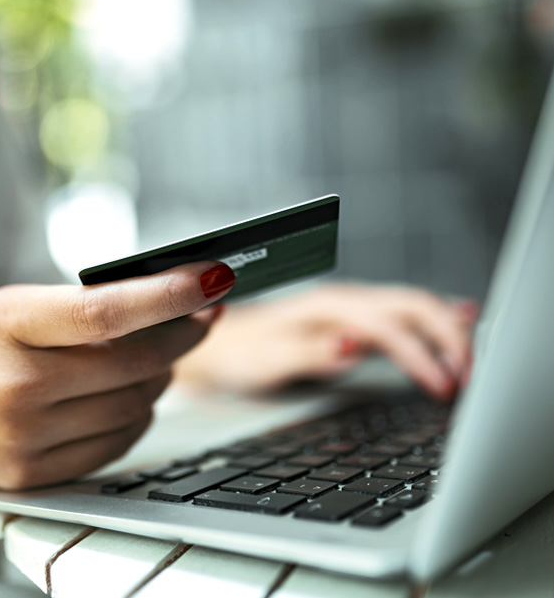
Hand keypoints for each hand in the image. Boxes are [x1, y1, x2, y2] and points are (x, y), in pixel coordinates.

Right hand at [0, 262, 234, 492]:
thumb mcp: (2, 309)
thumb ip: (73, 309)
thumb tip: (159, 303)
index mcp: (6, 327)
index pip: (106, 311)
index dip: (170, 294)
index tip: (214, 278)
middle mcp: (17, 387)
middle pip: (136, 364)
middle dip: (183, 335)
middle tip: (201, 314)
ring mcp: (25, 439)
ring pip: (137, 407)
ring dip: (161, 377)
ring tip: (157, 355)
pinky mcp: (32, 477)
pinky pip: (117, 446)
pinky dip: (136, 417)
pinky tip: (129, 396)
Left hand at [174, 283, 476, 399]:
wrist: (218, 345)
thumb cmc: (237, 353)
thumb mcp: (265, 360)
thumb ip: (308, 353)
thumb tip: (353, 347)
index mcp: (326, 306)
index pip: (388, 324)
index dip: (420, 353)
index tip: (442, 385)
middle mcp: (343, 302)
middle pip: (412, 305)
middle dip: (447, 337)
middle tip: (468, 377)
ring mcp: (350, 313)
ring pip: (412, 310)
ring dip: (445, 334)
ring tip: (470, 366)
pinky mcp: (352, 327)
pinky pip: (402, 322)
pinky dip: (432, 329)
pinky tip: (452, 333)